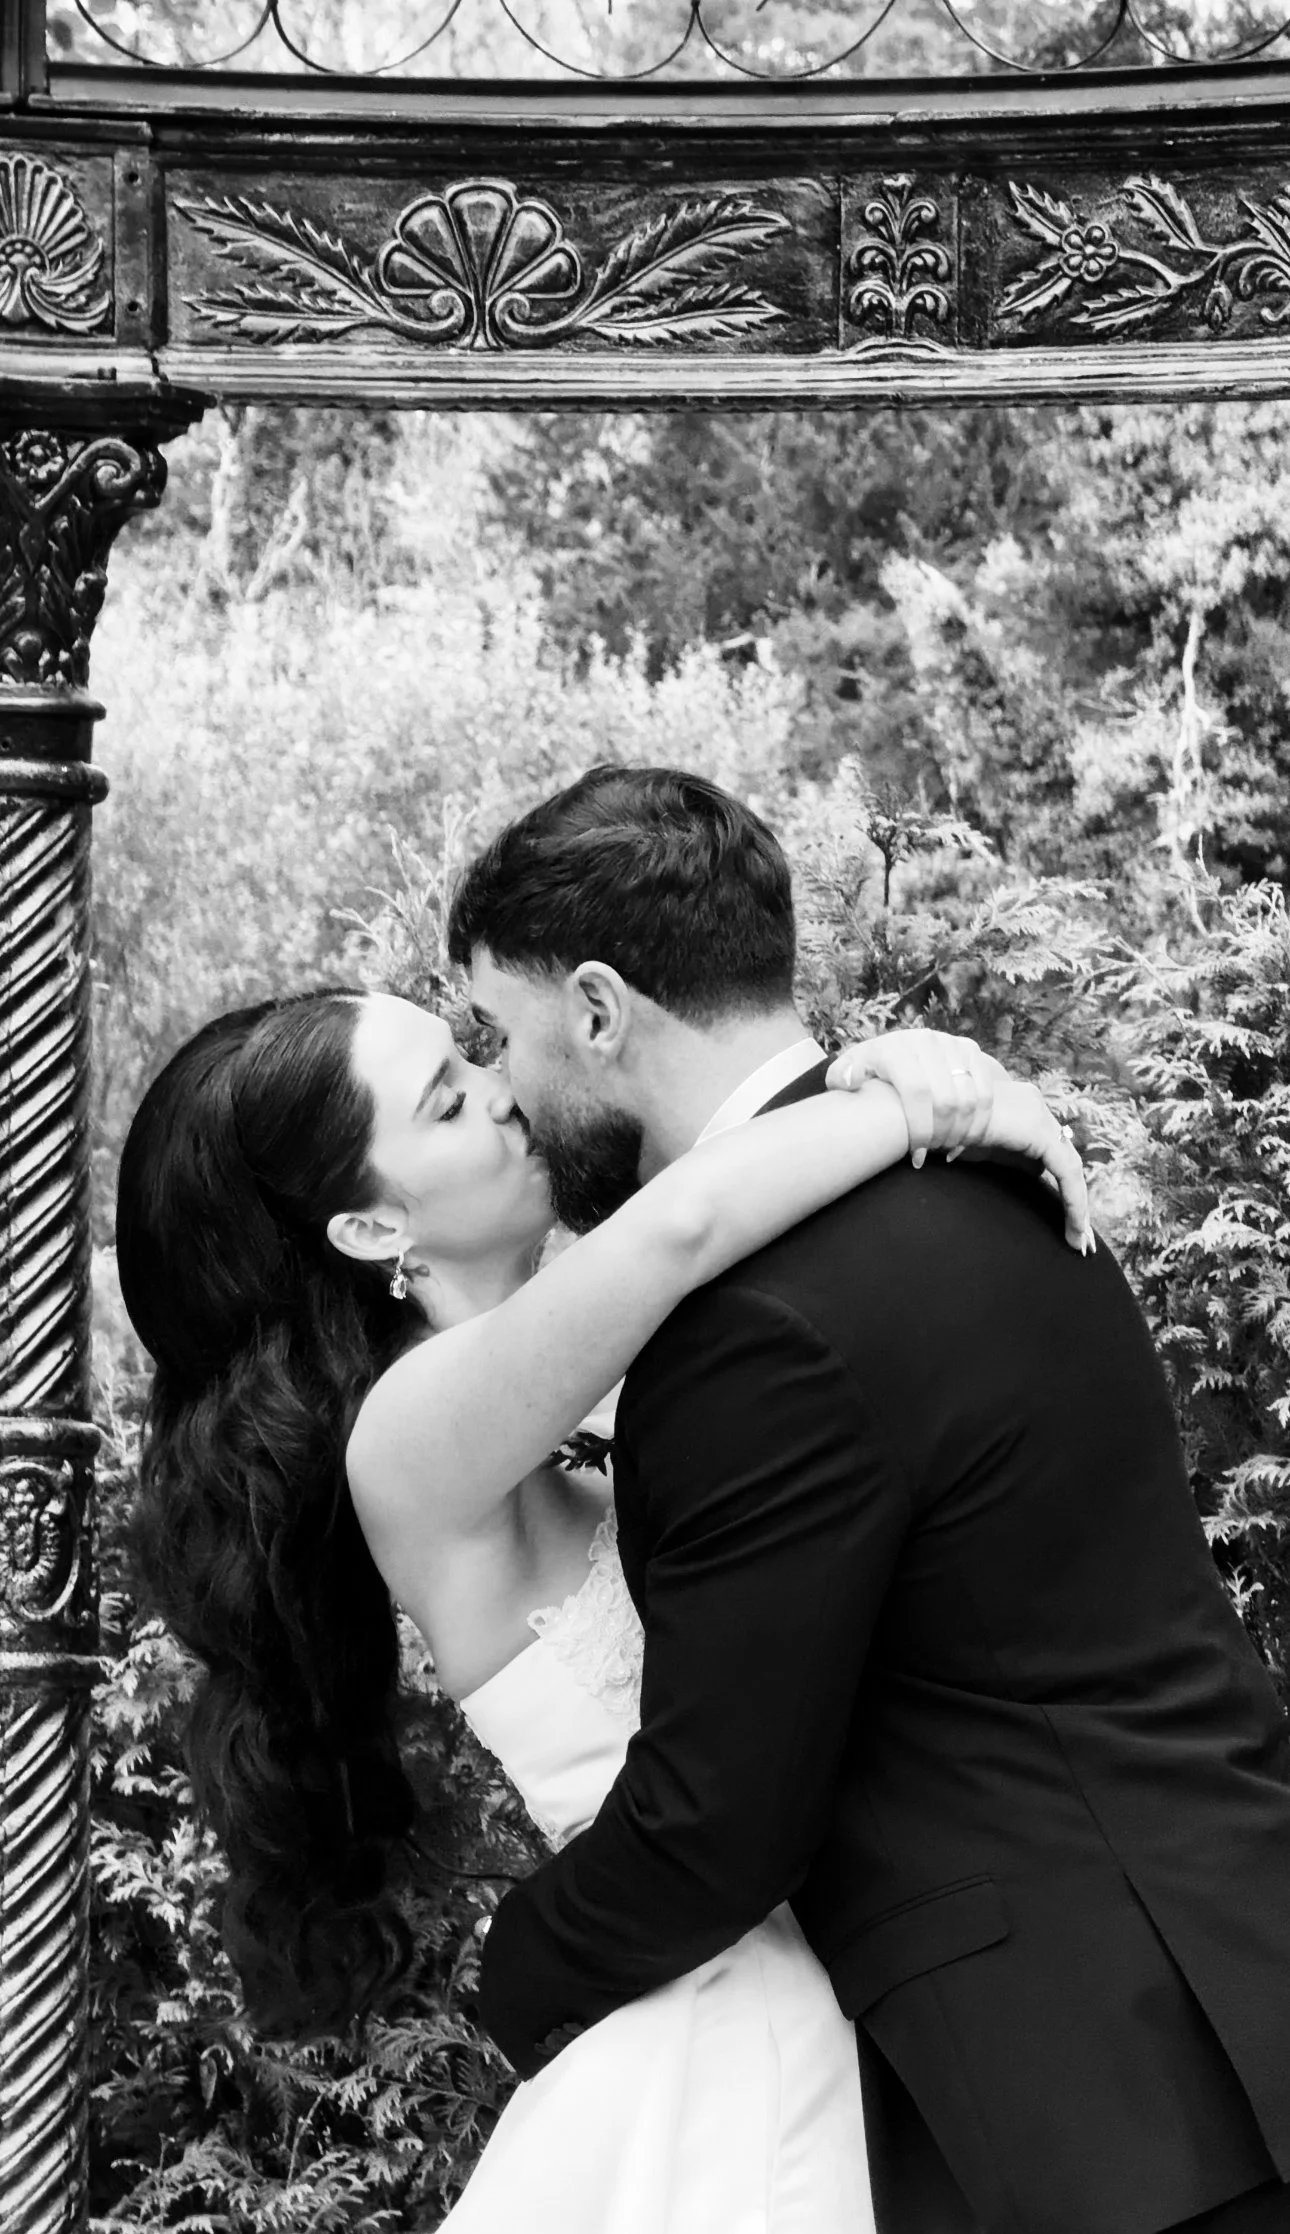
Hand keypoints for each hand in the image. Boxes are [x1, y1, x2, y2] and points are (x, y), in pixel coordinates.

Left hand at [826, 1029, 1002, 1168]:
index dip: (921, 1129)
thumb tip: (851, 1080)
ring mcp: (950, 1043)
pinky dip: (980, 1122)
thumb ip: (840, 1077)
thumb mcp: (845, 1072)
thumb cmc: (867, 1072)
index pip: (918, 1092)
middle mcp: (924, 1040)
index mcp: (893, 1048)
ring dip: (963, 1132)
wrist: (895, 1049)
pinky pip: (986, 1092)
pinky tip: (966, 1141)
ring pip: (970, 1098)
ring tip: (947, 1150)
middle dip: (942, 1136)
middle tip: (932, 1154)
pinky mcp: (969, 1048)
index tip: (917, 1157)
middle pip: (947, 1099)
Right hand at [827, 1033, 1093, 1253]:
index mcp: (1012, 1106)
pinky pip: (1066, 1171)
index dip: (1050, 1177)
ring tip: (1079, 1243)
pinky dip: (1073, 1201)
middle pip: (1061, 1156)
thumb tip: (969, 1161)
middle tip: (1079, 1237)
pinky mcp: (1036, 1132)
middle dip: (1073, 1197)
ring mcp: (1035, 1116)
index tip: (1055, 1213)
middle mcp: (1029, 1105)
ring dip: (1076, 1206)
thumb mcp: (954, 1141)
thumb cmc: (919, 1122)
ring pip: (1069, 1167)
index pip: (1042, 1145)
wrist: (911, 1109)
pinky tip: (1074, 1232)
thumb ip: (971, 1147)